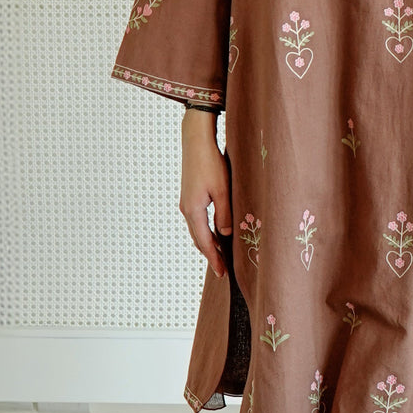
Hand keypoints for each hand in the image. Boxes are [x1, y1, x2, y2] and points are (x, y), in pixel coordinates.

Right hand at [179, 112, 231, 278]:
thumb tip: (226, 234)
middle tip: (222, 269)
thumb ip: (225, 214)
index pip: (204, 242)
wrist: (196, 139)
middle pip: (198, 239)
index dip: (213, 259)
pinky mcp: (189, 195)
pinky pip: (197, 220)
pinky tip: (215, 231)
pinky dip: (205, 230)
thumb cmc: (210, 162)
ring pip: (197, 230)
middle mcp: (186, 209)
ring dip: (207, 243)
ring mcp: (186, 202)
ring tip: (219, 254)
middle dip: (210, 255)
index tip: (222, 273)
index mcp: (193, 210)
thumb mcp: (223, 190)